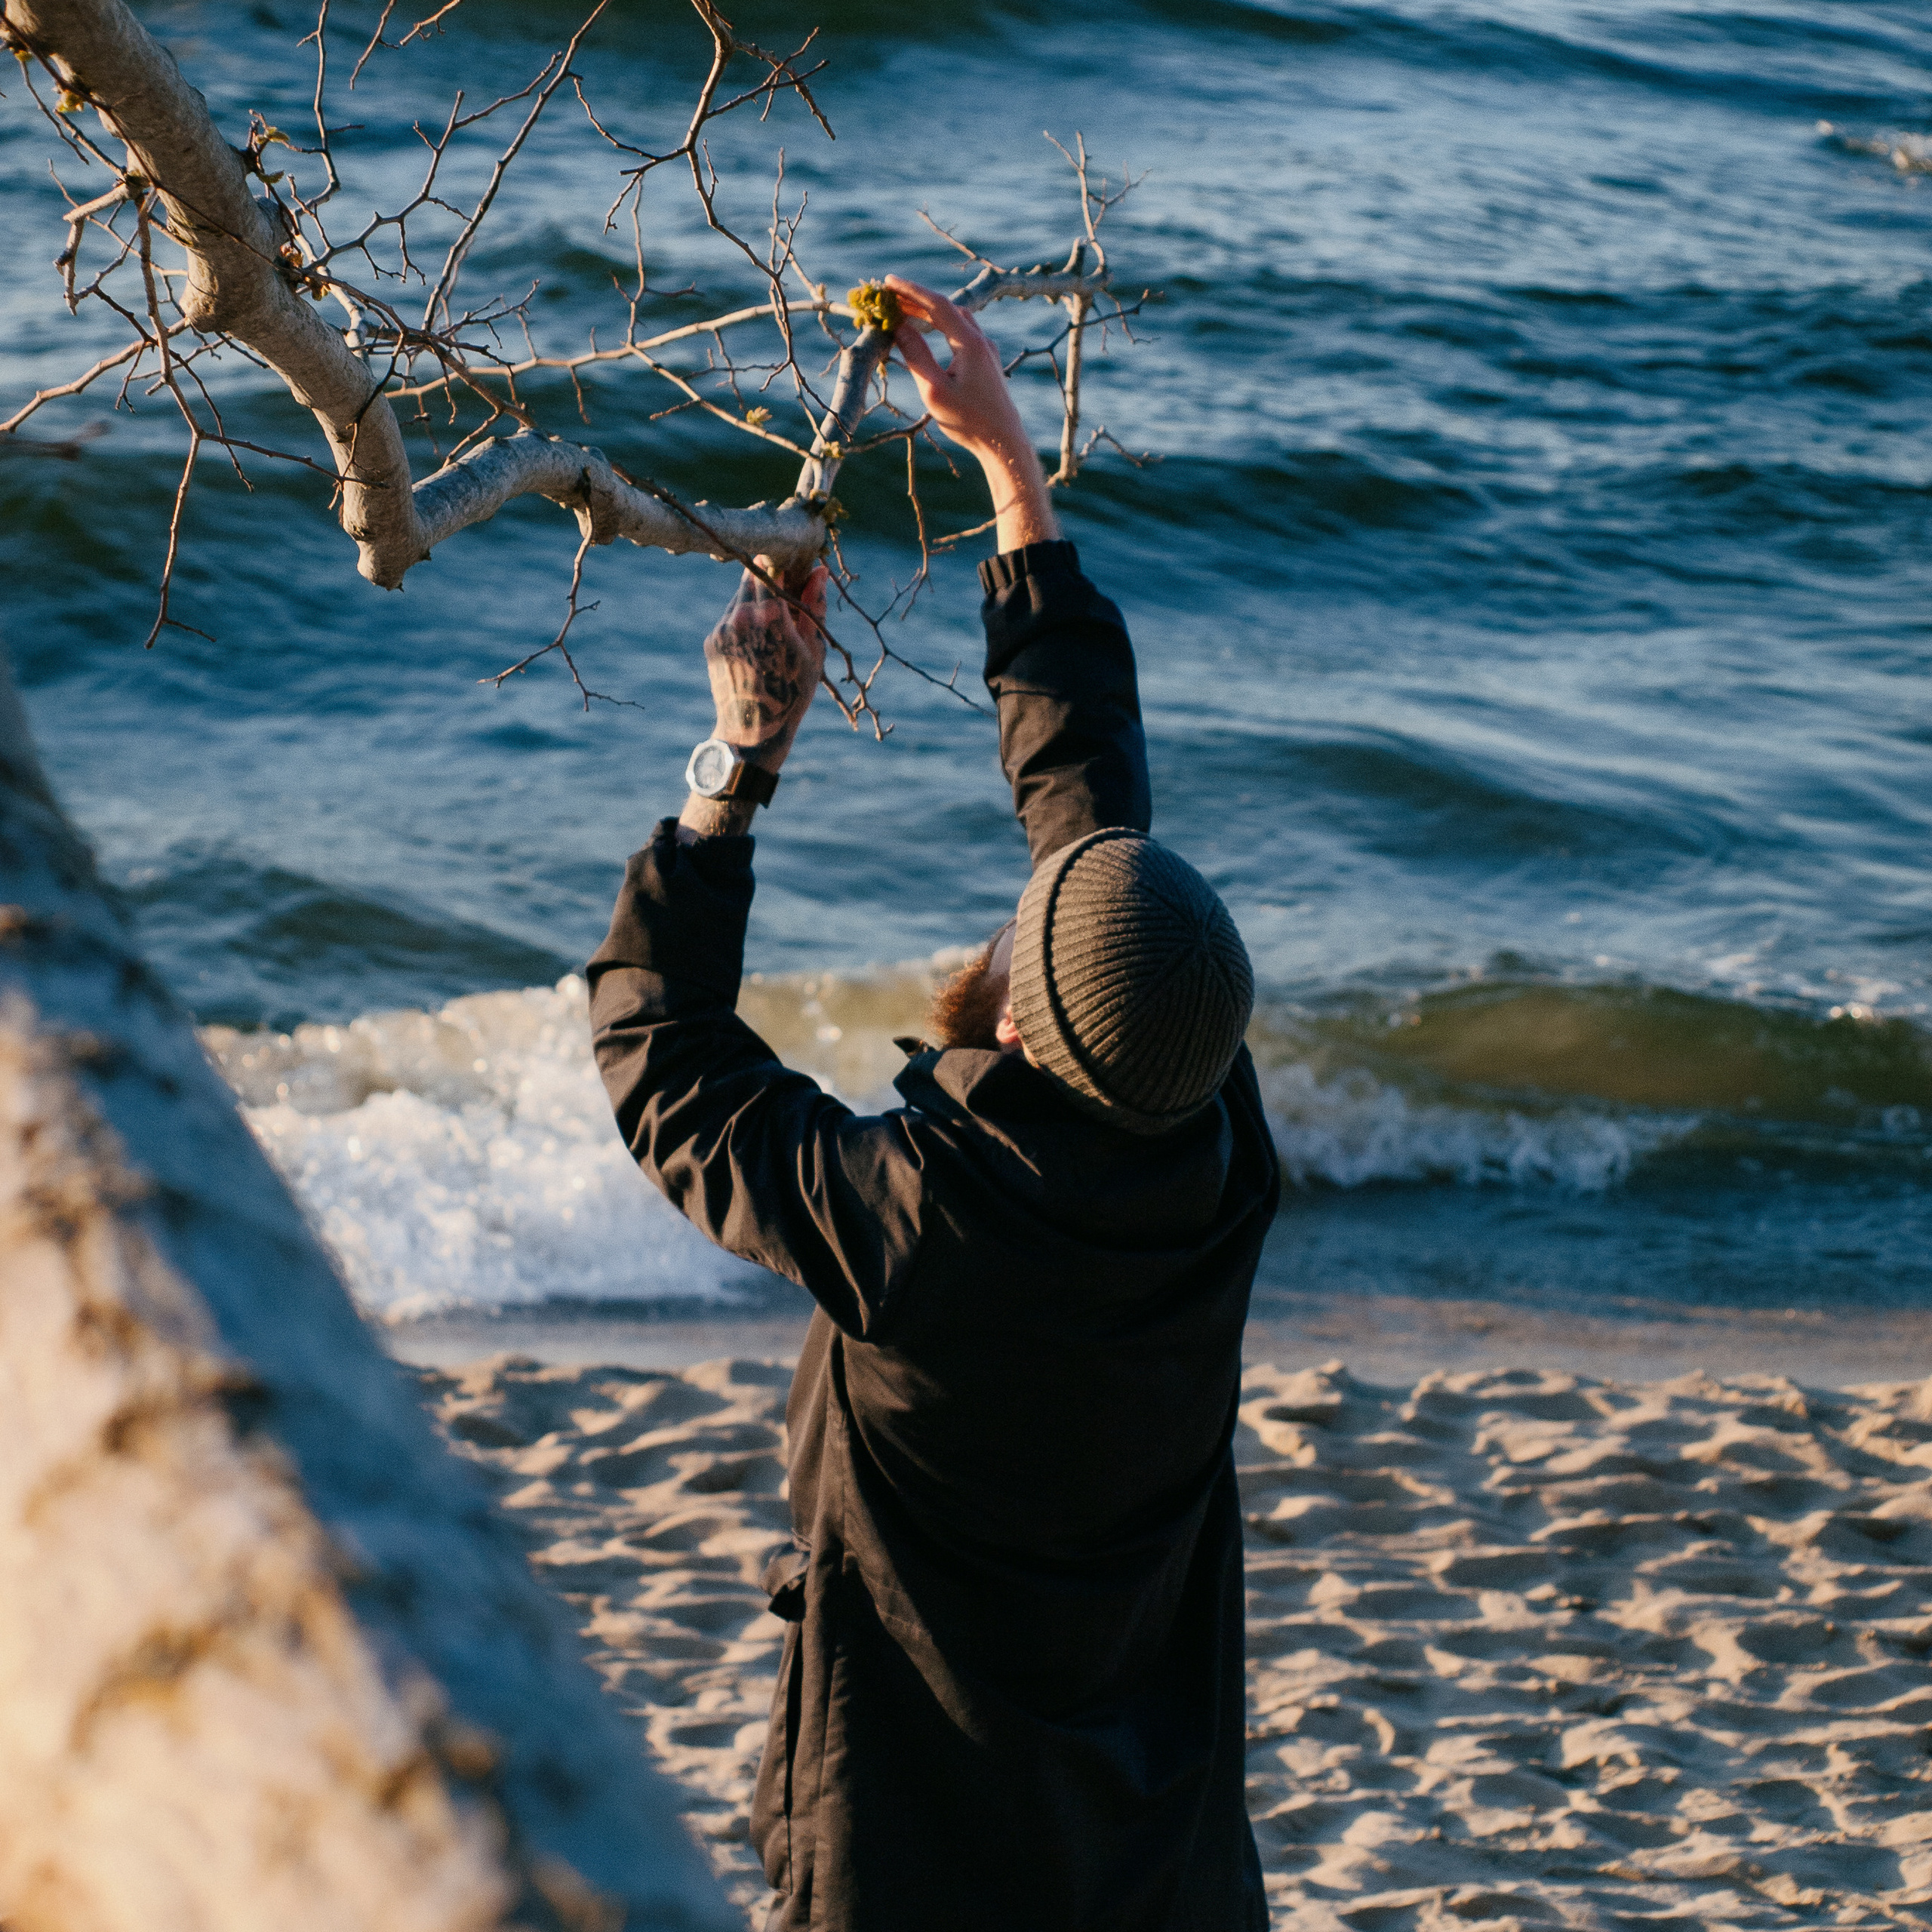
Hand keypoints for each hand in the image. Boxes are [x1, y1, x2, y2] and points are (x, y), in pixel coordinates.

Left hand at [701, 557, 826, 766]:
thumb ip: (814, 606)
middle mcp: (743, 614)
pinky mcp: (712, 640)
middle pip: (751, 575)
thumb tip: (819, 571)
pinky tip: (757, 643)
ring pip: (738, 597)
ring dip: (754, 599)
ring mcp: (723, 627)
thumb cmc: (792, 693)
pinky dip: (742, 621)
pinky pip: (729, 619)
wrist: (753, 730)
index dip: (783, 562)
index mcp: (772, 613)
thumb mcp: (813, 650)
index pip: (772, 566)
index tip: (793, 564)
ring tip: (772, 624)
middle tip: (784, 587)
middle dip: (767, 577)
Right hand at [886, 277, 1030, 462]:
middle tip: (890, 296)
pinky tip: (931, 330)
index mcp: (970, 344)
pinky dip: (943, 325)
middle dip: (917, 299)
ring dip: (931, 311)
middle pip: (947, 308)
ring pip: (957, 318)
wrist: (1004, 443)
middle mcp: (981, 341)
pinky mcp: (988, 362)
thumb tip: (899, 327)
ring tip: (905, 311)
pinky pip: (963, 332)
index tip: (888, 281)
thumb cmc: (969, 422)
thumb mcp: (935, 391)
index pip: (937, 305)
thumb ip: (916, 356)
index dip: (911, 291)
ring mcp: (987, 351)